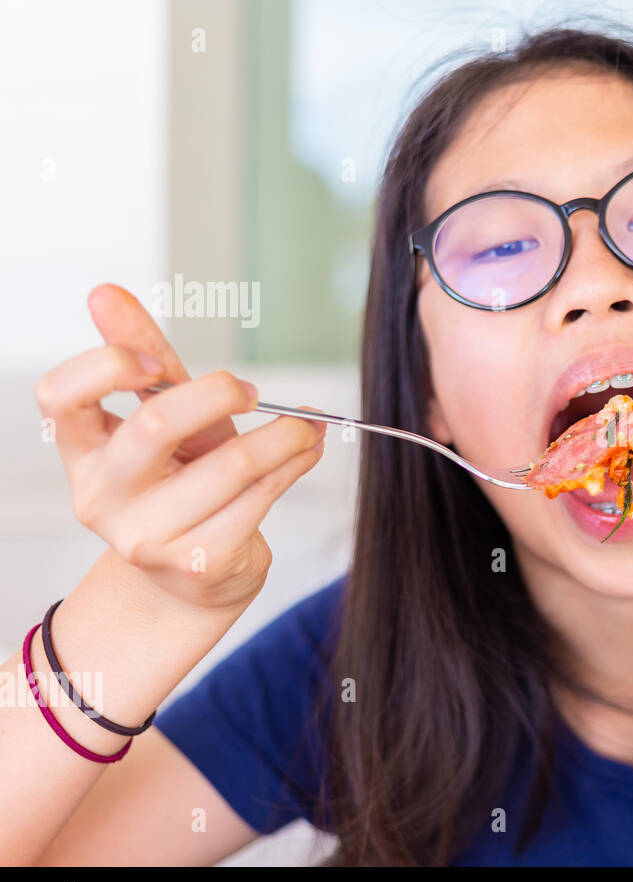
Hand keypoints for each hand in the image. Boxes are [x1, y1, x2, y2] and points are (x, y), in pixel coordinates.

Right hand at [34, 284, 326, 611]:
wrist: (196, 572)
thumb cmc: (181, 480)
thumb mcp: (164, 419)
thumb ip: (147, 360)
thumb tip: (106, 293)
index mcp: (82, 451)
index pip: (59, 397)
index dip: (106, 367)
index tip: (157, 362)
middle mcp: (101, 496)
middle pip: (155, 425)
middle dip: (218, 394)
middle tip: (251, 390)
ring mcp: (146, 535)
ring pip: (230, 464)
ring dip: (284, 434)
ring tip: (307, 423)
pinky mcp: (197, 561)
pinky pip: (261, 497)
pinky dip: (295, 463)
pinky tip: (307, 450)